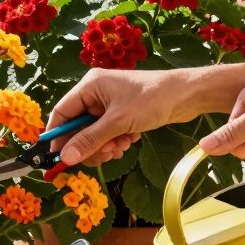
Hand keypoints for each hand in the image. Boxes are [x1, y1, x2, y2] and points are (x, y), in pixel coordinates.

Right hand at [48, 68, 189, 166]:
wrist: (188, 95)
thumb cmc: (151, 100)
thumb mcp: (118, 122)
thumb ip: (90, 140)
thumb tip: (65, 158)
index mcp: (89, 86)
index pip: (62, 113)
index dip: (57, 136)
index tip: (56, 158)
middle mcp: (95, 93)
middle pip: (78, 127)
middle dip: (89, 144)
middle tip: (103, 156)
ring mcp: (109, 104)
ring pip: (94, 134)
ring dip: (104, 145)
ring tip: (121, 147)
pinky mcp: (122, 113)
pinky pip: (108, 133)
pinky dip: (116, 141)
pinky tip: (130, 141)